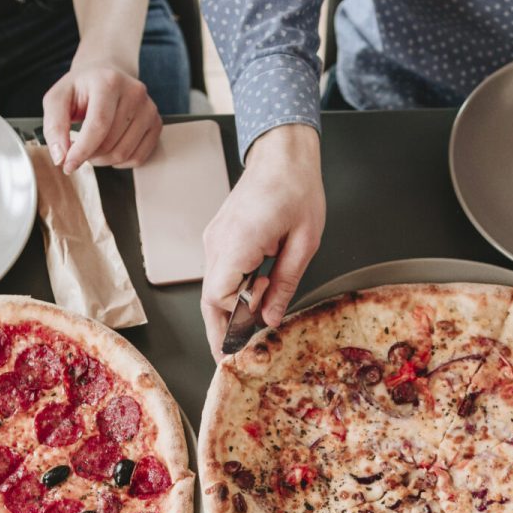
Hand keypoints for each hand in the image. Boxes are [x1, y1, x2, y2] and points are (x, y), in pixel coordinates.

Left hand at [42, 60, 161, 172]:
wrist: (107, 72)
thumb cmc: (81, 87)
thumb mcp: (58, 98)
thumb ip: (54, 126)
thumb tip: (61, 157)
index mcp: (109, 81)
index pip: (98, 125)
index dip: (82, 150)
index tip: (68, 165)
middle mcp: (134, 92)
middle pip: (110, 143)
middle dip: (89, 155)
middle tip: (78, 149)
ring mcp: (149, 108)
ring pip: (124, 154)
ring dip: (103, 160)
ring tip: (93, 147)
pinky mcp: (156, 123)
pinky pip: (138, 158)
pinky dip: (120, 162)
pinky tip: (110, 148)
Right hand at [202, 125, 325, 358]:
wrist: (282, 154)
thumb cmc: (297, 189)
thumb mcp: (303, 244)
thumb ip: (285, 284)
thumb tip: (270, 318)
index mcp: (238, 243)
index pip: (220, 298)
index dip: (234, 322)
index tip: (253, 333)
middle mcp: (218, 242)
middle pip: (209, 299)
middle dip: (219, 330)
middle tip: (230, 357)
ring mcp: (214, 239)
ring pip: (213, 288)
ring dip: (231, 309)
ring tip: (256, 317)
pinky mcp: (219, 237)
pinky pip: (219, 273)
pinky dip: (233, 290)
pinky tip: (257, 290)